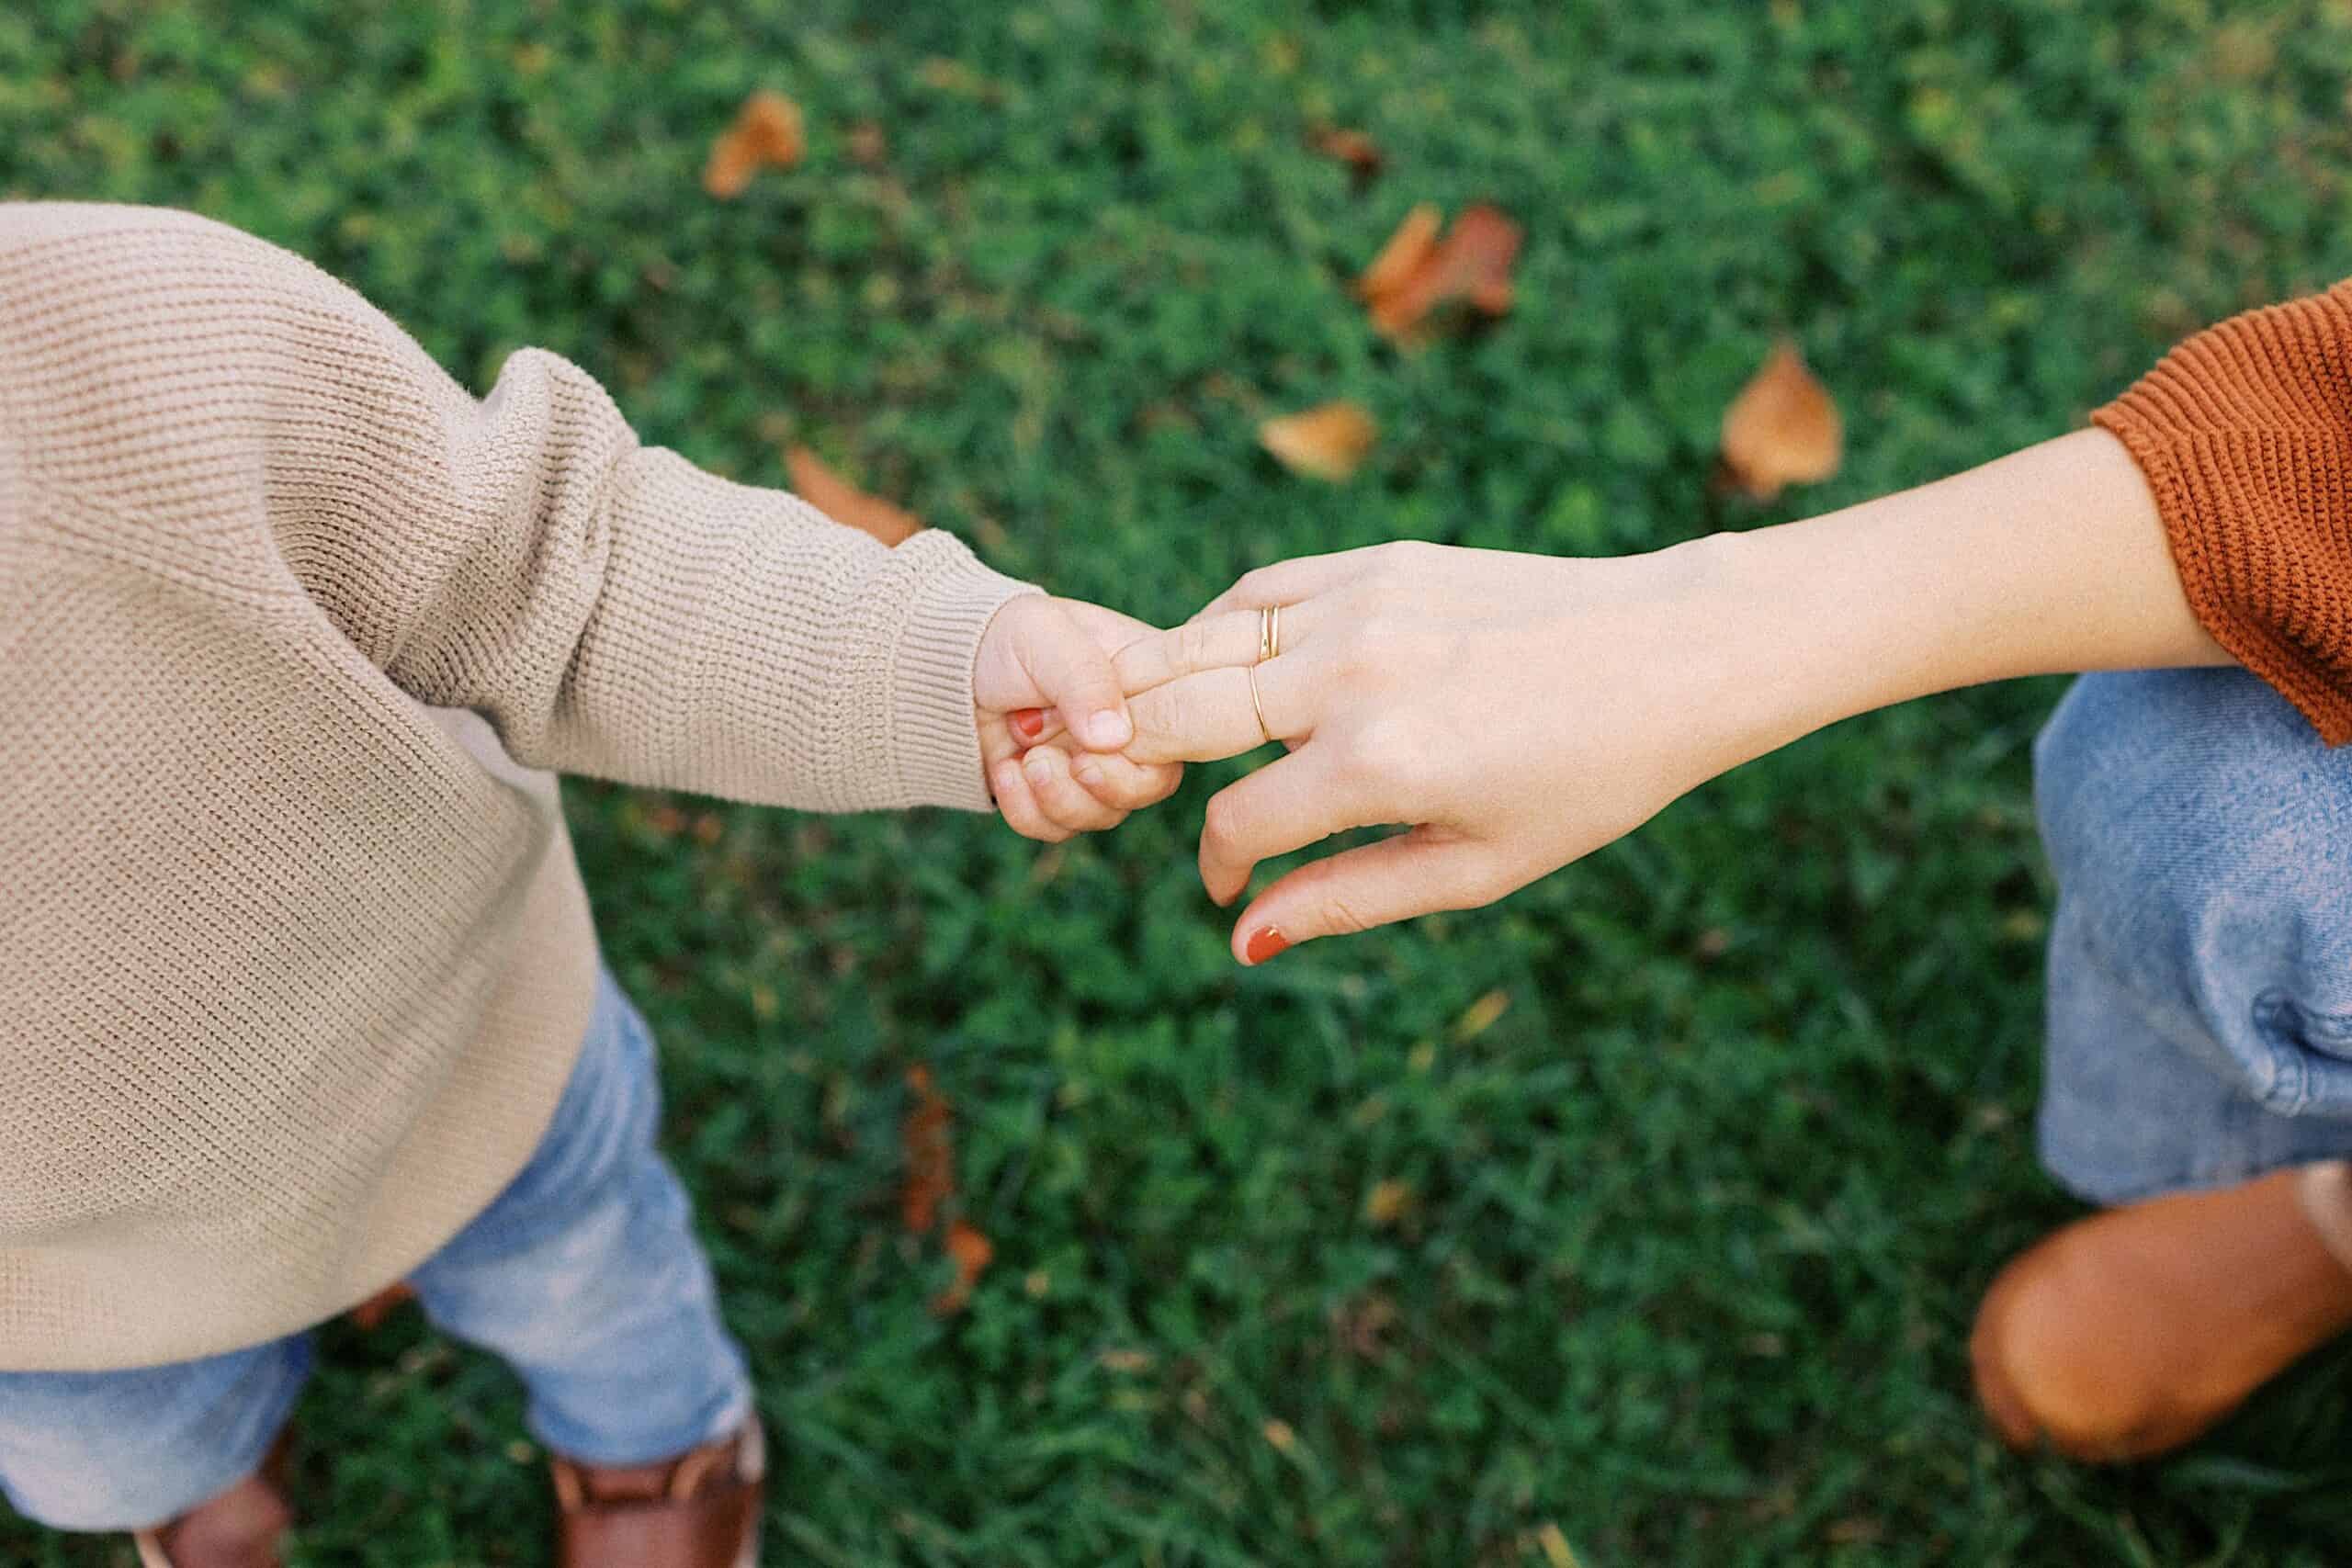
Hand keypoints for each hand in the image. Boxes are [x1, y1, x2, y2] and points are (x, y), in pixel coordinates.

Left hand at [972, 595, 1182, 840]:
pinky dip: (1027, 809)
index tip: (1092, 745)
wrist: (944, 664)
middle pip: (1147, 788)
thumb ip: (1085, 681)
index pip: (1177, 735)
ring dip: (1058, 798)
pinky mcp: (1050, 796)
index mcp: (1147, 686)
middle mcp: (1127, 732)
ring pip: (1101, 815)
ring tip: (1025, 759)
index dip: (1143, 752)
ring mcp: (1090, 767)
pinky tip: (1004, 771)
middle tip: (1048, 757)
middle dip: (1099, 785)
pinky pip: (1054, 828)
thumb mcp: (1048, 637)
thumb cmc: (1007, 635)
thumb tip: (1115, 739)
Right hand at [1110, 540, 1749, 958]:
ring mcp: (1360, 606)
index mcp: (1378, 768)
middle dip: (1136, 757)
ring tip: (1151, 727)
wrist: (1677, 651)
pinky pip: (1260, 592)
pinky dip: (1222, 629)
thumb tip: (1244, 937)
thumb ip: (1347, 900)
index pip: (1236, 822)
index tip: (1227, 886)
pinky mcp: (1377, 560)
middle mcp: (1351, 679)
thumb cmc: (1591, 779)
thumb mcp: (1477, 868)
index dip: (1217, 866)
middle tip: (1124, 783)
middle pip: (1184, 716)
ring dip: (1162, 689)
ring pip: (1204, 643)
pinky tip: (1222, 663)